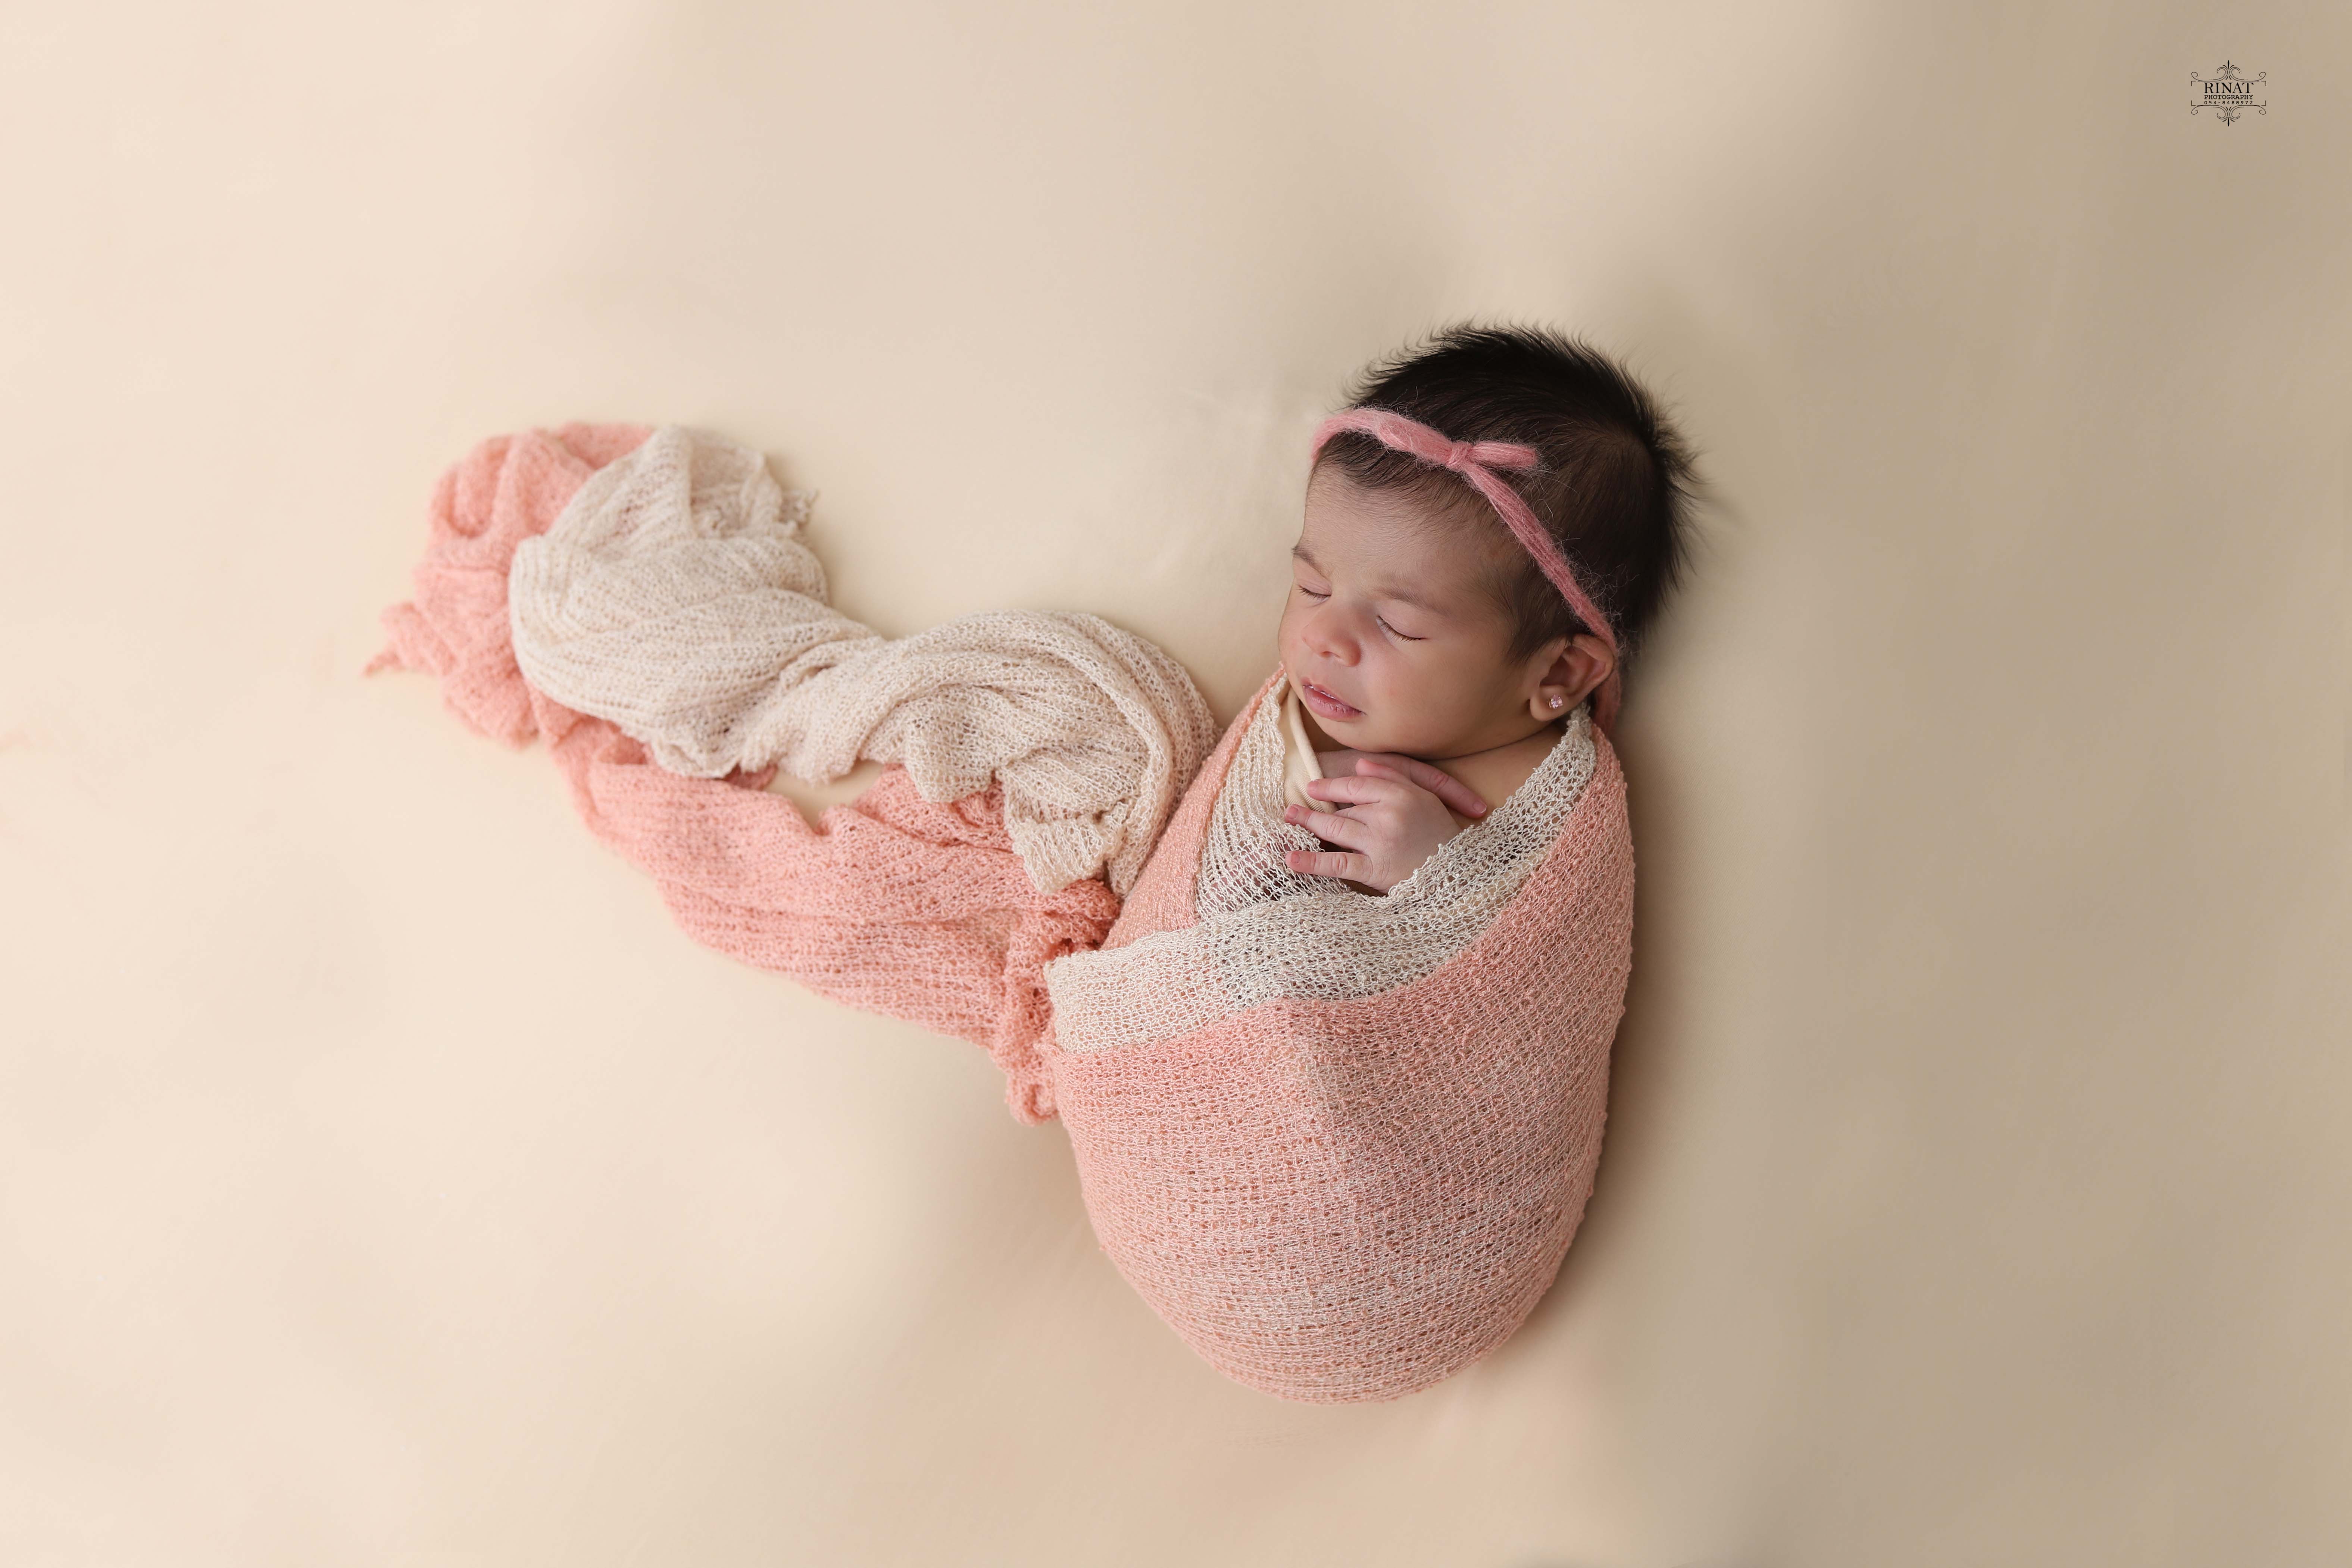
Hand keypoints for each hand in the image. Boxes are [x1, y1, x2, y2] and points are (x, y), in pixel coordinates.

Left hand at [1282, 753, 1490, 892]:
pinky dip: (1312, 862)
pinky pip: (1337, 864)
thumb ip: (1392, 776)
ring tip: (1289, 820)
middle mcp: (1388, 816)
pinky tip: (1291, 859)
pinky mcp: (1374, 870)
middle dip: (1317, 811)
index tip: (1312, 787)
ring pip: (1336, 830)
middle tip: (1292, 810)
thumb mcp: (1424, 796)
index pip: (1357, 785)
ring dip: (1308, 825)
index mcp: (1401, 795)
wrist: (1457, 874)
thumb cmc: (1439, 833)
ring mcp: (1379, 843)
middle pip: (1344, 809)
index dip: (1331, 786)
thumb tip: (1360, 762)